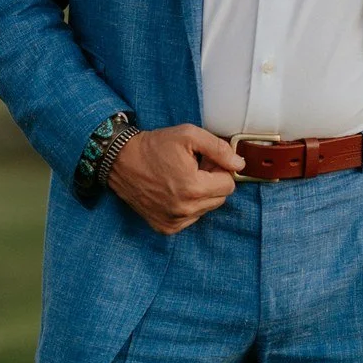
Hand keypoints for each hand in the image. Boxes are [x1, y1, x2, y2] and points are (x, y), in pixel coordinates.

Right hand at [106, 123, 245, 235]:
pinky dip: (188, 205)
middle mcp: (185, 210)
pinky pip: (190, 218)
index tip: (206, 160)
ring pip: (206, 209)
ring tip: (182, 177)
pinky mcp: (165, 227)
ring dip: (201, 194)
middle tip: (195, 167)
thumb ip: (219, 148)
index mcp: (193, 188)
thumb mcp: (189, 135)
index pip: (229, 185)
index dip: (220, 169)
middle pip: (220, 198)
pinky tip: (174, 190)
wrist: (122, 161)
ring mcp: (174, 221)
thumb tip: (239, 165)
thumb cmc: (155, 146)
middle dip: (212, 181)